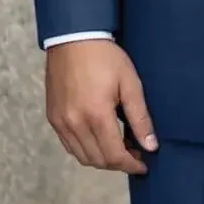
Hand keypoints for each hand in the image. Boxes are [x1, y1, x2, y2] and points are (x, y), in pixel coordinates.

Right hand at [45, 39, 156, 174]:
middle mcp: (74, 123)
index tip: (144, 165)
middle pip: (97, 161)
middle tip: (135, 154)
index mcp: (96, 116)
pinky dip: (86, 149)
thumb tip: (151, 146)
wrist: (73, 38)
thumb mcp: (130, 84)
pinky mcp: (53, 117)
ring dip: (102, 159)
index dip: (131, 165)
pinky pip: (69, 145)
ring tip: (119, 148)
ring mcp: (60, 122)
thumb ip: (140, 118)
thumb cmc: (105, 57)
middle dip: (119, 164)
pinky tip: (99, 139)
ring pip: (82, 157)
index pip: (114, 156)